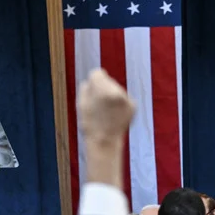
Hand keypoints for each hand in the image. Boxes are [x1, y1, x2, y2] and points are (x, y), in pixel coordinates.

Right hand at [78, 69, 134, 188]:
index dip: (93, 82)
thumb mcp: (81, 103)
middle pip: (108, 81)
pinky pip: (124, 99)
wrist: (104, 142)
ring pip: (117, 90)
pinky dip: (120, 106)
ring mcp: (127, 98)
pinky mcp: (133, 106)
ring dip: (112, 97)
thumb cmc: (90, 123)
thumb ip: (86, 86)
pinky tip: (114, 116)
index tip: (92, 92)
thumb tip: (92, 79)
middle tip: (98, 106)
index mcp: (102, 88)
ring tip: (106, 113)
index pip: (97, 73)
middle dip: (103, 89)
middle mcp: (117, 90)